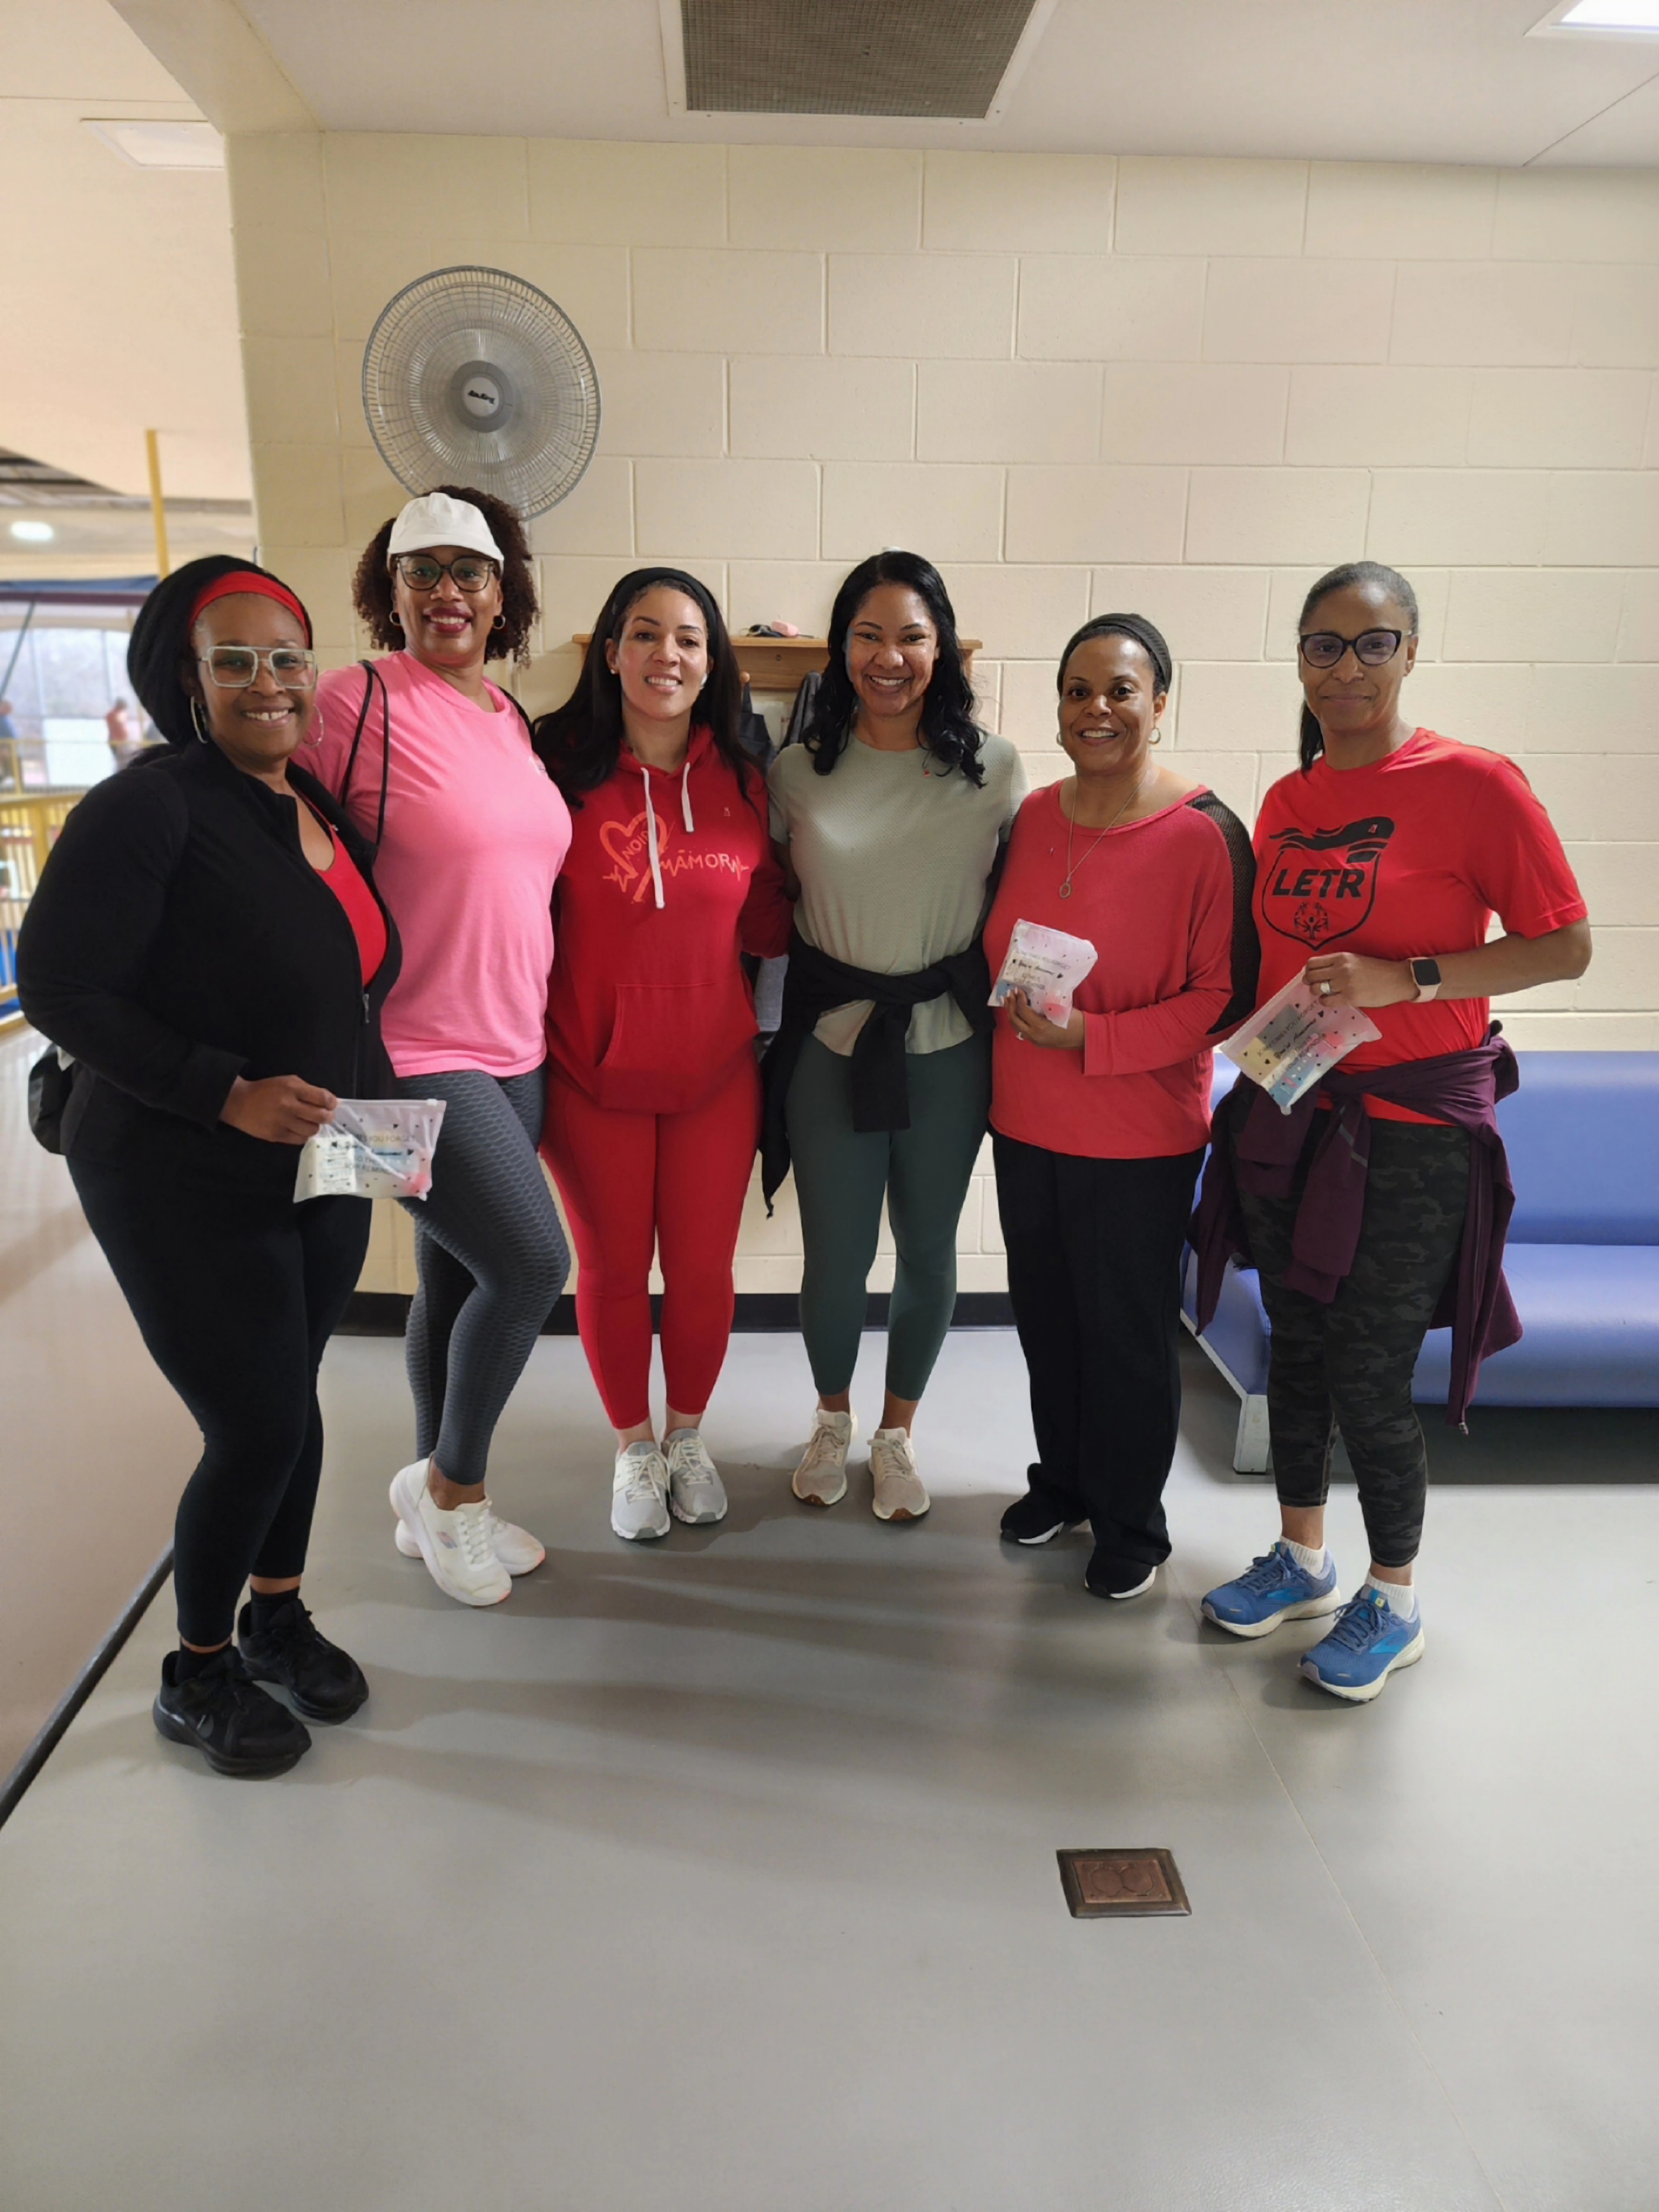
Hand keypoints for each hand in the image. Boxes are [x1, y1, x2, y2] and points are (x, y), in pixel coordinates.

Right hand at [220, 1074, 337, 1143]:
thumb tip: (330, 1102)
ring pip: (312, 1130)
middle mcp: (288, 1105)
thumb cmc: (266, 1090)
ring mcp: (282, 1122)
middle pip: (321, 1116)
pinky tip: (298, 1128)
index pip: (323, 1098)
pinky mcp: (276, 1135)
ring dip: (314, 1126)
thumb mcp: (288, 1082)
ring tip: (309, 1122)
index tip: (331, 1105)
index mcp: (292, 1088)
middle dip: (327, 1116)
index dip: (331, 1103)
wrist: (239, 1102)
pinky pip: (300, 1139)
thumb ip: (308, 1090)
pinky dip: (303, 1134)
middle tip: (325, 1116)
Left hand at [1005, 990, 1084, 1050]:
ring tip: (1009, 1002)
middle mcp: (1035, 1036)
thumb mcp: (1060, 1008)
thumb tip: (1033, 992)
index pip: (1023, 1011)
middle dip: (1010, 1005)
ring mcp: (1036, 1041)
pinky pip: (1022, 1031)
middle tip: (1009, 994)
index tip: (1018, 989)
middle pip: (1015, 1020)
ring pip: (1016, 1027)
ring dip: (1011, 1014)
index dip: (1019, 999)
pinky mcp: (1038, 1042)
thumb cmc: (1076, 1022)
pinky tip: (1017, 1014)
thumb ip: (1045, 1003)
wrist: (1085, 1037)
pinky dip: (1018, 1021)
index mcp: (1041, 1027)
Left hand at [1303, 953, 1416, 1008]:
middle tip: (1314, 985)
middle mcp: (1341, 969)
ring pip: (1316, 988)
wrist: (1397, 979)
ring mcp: (1345, 983)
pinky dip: (1324, 1001)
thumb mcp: (1356, 960)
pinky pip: (1327, 1001)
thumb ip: (1338, 964)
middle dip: (1309, 982)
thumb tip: (1319, 972)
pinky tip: (1329, 1000)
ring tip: (1323, 993)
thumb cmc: (1378, 969)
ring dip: (1317, 992)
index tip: (1312, 974)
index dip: (1309, 970)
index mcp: (1342, 957)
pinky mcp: (1350, 997)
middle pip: (1311, 976)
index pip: (1313, 963)